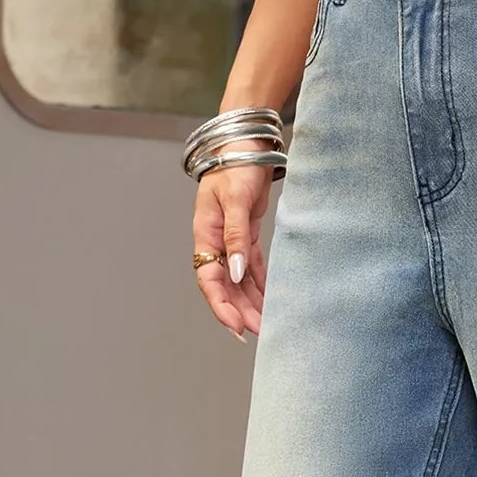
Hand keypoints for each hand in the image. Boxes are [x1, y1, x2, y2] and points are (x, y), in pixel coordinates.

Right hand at [192, 156, 272, 339]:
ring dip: (251, 302)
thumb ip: (236, 238)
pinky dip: (260, 285)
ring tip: (267, 323)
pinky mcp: (247, 235)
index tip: (237, 326)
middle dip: (241, 311)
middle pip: (225, 286)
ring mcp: (231, 240)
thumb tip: (235, 272)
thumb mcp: (235, 201)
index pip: (209, 280)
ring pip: (239, 280)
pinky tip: (270, 300)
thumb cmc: (235, 166)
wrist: (246, 144)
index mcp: (205, 235)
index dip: (221, 306)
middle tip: (260, 332)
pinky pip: (252, 268)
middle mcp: (215, 242)